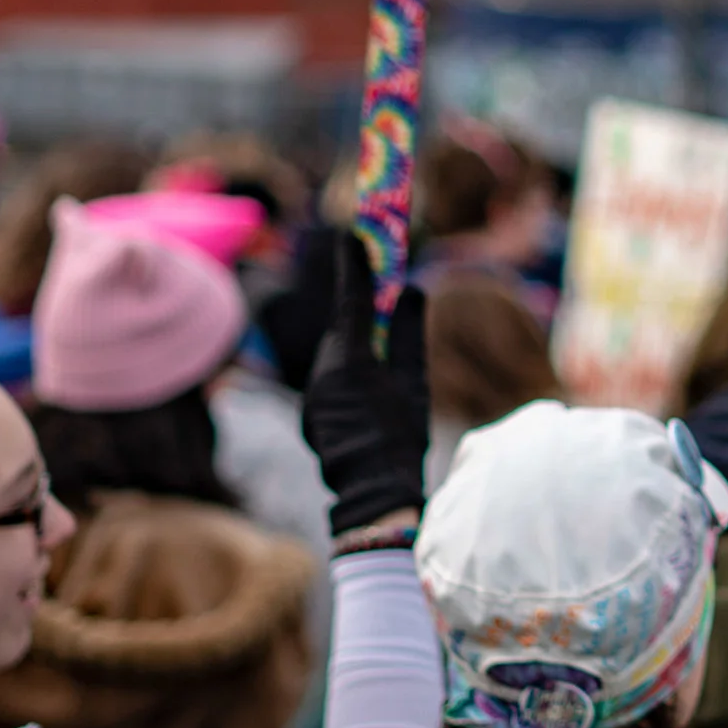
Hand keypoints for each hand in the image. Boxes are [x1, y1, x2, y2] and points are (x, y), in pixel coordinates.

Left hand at [302, 232, 429, 544]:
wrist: (372, 495)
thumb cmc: (400, 440)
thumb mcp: (414, 384)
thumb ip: (408, 335)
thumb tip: (410, 290)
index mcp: (351, 363)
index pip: (352, 302)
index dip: (354, 266)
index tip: (353, 231)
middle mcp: (324, 374)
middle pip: (344, 328)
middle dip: (361, 307)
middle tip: (378, 279)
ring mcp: (314, 395)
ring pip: (337, 355)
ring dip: (358, 346)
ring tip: (383, 358)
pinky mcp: (313, 413)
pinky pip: (333, 379)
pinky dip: (350, 373)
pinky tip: (369, 390)